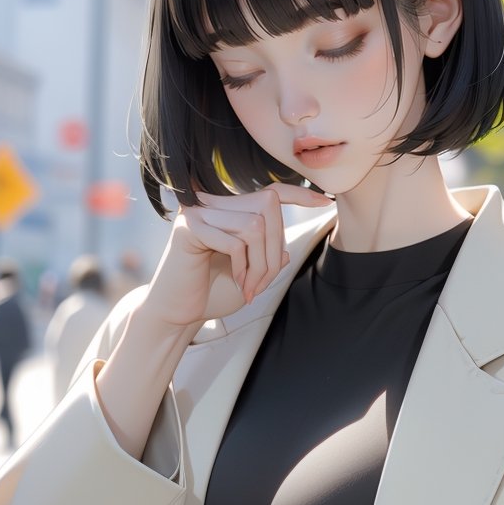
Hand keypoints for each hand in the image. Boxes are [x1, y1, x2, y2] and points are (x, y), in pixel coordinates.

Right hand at [144, 180, 329, 331]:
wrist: (178, 313)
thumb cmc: (212, 292)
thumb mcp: (251, 274)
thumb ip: (268, 256)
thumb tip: (284, 248)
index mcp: (228, 209)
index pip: (269, 191)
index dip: (298, 194)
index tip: (324, 201)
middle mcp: (212, 202)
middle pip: (267, 207)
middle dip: (273, 251)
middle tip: (261, 285)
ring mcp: (199, 211)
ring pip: (254, 226)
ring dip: (260, 264)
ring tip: (250, 287)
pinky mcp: (189, 228)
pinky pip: (235, 241)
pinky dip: (242, 267)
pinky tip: (237, 282)